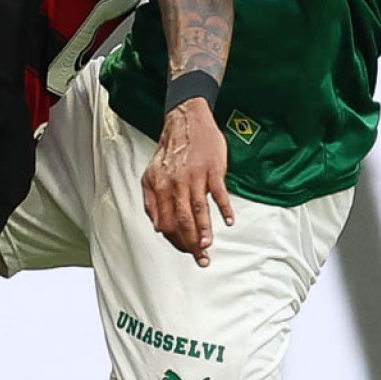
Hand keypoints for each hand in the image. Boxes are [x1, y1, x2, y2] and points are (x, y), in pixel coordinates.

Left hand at [142, 98, 234, 266]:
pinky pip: (218, 193)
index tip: (186, 250)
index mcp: (159, 187)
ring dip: (204, 231)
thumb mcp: (151, 175)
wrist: (186, 121)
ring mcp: (194, 176)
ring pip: (198, 210)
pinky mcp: (212, 170)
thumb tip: (157, 227)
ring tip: (208, 246)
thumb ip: (151, 201)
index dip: (175, 240)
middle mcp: (174, 183)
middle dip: (191, 243)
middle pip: (182, 220)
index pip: (166, 222)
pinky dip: (224, 209)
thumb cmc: (171, 151)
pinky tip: (228, 221)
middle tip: (201, 258)